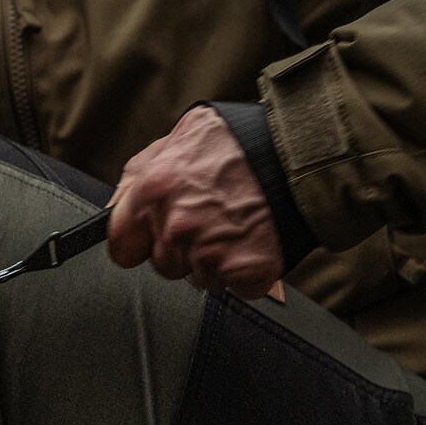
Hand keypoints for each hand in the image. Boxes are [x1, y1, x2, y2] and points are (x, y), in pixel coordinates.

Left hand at [108, 106, 283, 298]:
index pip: (121, 247)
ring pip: (201, 278)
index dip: (138, 245)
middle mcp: (177, 226)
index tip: (151, 240)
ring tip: (241, 224)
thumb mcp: (182, 136)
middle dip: (185, 249)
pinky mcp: (247, 271)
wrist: (310, 147)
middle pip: (165, 265)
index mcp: (154, 192)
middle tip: (216, 218)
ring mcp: (211, 252)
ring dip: (218, 261)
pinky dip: (250, 273)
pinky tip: (260, 241)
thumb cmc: (245, 138)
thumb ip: (140, 173)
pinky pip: (237, 288)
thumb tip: (115, 206)